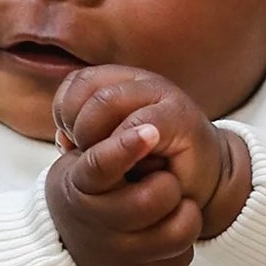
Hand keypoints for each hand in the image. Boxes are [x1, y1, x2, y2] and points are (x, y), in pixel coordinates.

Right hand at [45, 101, 200, 265]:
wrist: (69, 247)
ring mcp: (117, 257)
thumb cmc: (85, 189)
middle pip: (152, 200)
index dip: (126, 148)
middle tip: (161, 177)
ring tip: (173, 203)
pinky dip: (181, 238)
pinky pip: (182, 257)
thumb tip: (144, 128)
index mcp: (79, 185)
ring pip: (178, 232)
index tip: (150, 131)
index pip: (100, 166)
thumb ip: (102, 139)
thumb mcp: (79, 161)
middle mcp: (95, 226)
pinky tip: (166, 228)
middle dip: (166, 182)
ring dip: (184, 211)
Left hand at [54, 65, 252, 243]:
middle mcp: (141, 81)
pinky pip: (140, 125)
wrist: (202, 183)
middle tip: (92, 158)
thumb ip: (88, 140)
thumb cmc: (153, 170)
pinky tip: (133, 166)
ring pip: (106, 102)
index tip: (75, 145)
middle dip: (79, 129)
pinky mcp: (181, 118)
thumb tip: (62, 138)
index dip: (65, 113)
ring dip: (98, 140)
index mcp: (121, 84)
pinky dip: (127, 148)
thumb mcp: (113, 152)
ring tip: (112, 164)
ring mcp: (163, 95)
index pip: (77, 83)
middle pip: (87, 89)